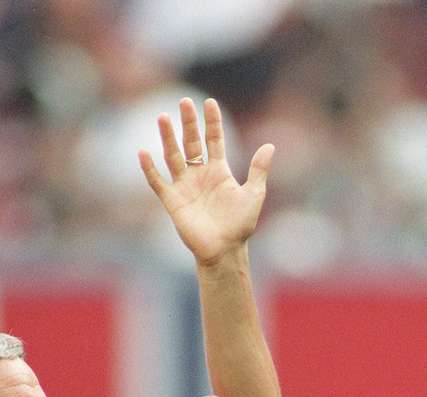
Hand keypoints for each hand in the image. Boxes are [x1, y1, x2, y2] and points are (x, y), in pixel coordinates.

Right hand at [139, 98, 273, 265]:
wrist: (225, 251)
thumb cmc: (240, 225)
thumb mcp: (253, 195)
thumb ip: (258, 170)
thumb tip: (270, 146)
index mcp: (218, 171)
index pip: (213, 140)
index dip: (212, 122)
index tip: (209, 103)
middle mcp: (199, 175)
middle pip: (191, 142)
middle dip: (188, 123)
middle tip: (184, 102)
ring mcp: (184, 186)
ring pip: (173, 156)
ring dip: (168, 138)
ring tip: (162, 117)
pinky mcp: (173, 201)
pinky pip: (158, 182)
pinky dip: (150, 169)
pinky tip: (143, 152)